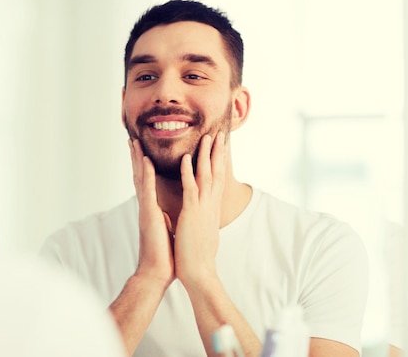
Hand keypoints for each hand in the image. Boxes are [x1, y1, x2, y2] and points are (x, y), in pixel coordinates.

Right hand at [129, 139, 174, 286]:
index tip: (142, 151)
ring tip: (135, 142)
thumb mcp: (166, 229)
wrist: (157, 273)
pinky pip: (148, 191)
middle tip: (133, 139)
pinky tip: (145, 161)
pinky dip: (146, 175)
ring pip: (140, 179)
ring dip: (138, 159)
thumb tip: (166, 213)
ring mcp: (146, 209)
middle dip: (136, 157)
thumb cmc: (163, 254)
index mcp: (151, 210)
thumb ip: (164, 217)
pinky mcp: (149, 215)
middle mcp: (146, 207)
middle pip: (139, 176)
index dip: (143, 166)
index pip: (146, 183)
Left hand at [173, 132, 226, 288]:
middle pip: (217, 172)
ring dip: (205, 155)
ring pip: (206, 175)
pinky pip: (190, 188)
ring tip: (206, 137)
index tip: (221, 147)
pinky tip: (186, 158)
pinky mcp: (191, 213)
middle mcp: (210, 205)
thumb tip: (207, 214)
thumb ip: (206, 219)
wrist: (198, 273)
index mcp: (212, 208)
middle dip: (218, 152)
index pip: (218, 180)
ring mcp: (202, 208)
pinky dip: (188, 172)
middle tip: (220, 134)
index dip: (220, 162)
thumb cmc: (199, 256)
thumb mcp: (205, 231)